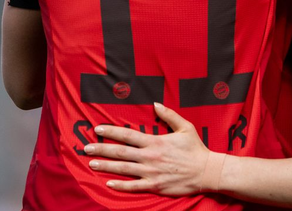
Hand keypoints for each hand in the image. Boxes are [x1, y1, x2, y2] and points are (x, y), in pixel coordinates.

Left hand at [86, 103, 211, 194]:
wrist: (206, 171)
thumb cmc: (195, 149)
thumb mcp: (185, 127)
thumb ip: (169, 115)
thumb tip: (155, 104)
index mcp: (155, 141)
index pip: (127, 135)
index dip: (111, 131)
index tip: (97, 129)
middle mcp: (149, 157)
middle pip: (120, 152)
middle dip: (101, 149)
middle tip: (85, 148)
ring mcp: (151, 172)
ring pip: (123, 169)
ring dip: (106, 166)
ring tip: (91, 163)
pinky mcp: (154, 185)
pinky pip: (133, 186)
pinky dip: (120, 185)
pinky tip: (108, 183)